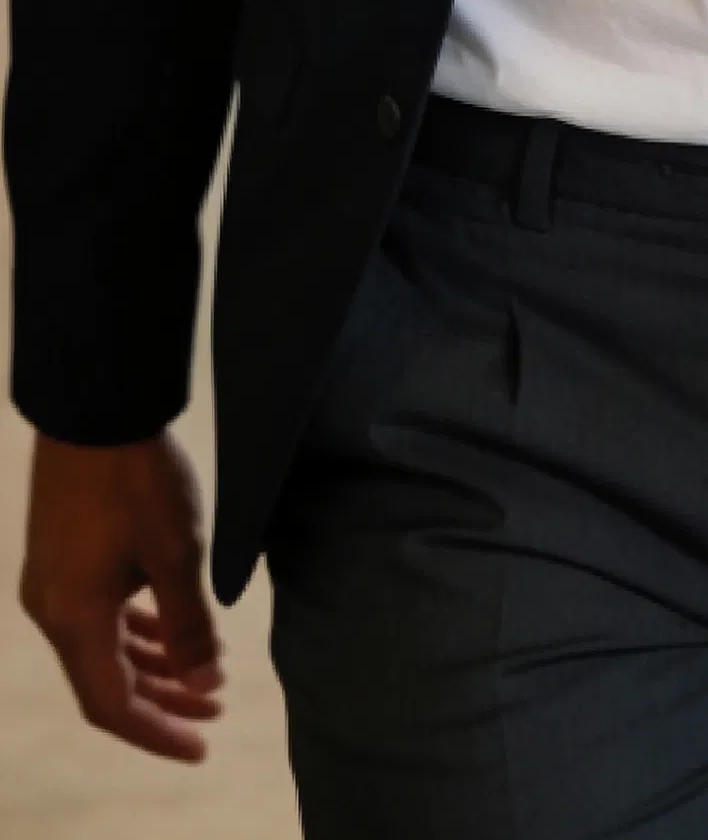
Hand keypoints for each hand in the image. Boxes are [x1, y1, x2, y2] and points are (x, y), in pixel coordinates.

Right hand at [19, 429, 224, 762]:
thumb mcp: (177, 554)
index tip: (201, 744)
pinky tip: (168, 625)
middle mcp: (52, 609)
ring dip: (151, 662)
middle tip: (213, 710)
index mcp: (74, 620)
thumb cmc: (138, 478)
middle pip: (106, 680)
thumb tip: (206, 685)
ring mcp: (52, 580)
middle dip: (162, 700)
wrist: (96, 405)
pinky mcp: (59, 553)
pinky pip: (95, 613)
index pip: (113, 706)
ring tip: (204, 672)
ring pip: (102, 645)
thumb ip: (190, 626)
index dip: (158, 732)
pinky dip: (133, 628)